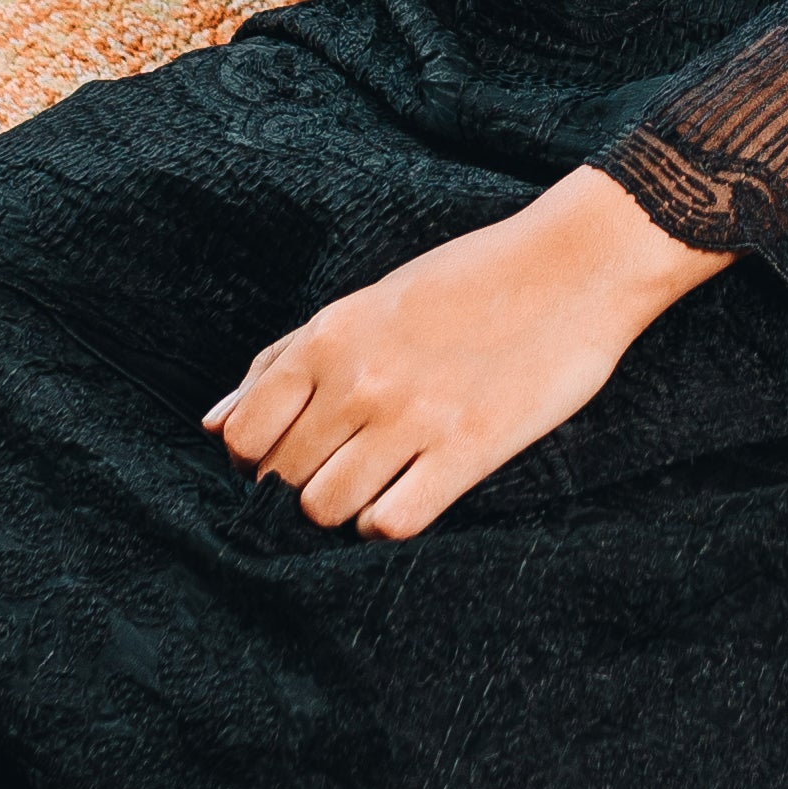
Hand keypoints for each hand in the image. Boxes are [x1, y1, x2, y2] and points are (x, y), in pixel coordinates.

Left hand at [203, 165, 723, 537]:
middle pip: (282, 480)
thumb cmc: (468, 279)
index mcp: (329, 338)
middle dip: (302, 481)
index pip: (242, 437)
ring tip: (380, 478)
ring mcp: (414, 418)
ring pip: (327, 509)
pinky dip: (391, 519)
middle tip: (348, 460)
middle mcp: (360, 381)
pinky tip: (413, 491)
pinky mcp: (469, 450)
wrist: (575, 266)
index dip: (258, 456)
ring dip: (346, 505)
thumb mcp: (364, 304)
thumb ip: (283, 359)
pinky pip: (393, 522)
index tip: (291, 448)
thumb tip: (212, 424)